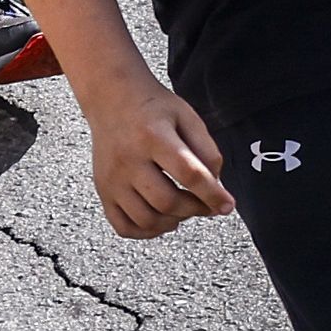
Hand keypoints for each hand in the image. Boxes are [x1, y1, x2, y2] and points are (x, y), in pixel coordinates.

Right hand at [74, 73, 232, 237]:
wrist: (112, 99)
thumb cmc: (155, 109)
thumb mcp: (187, 116)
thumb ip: (206, 150)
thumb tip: (216, 187)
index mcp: (153, 136)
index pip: (188, 174)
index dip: (212, 194)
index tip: (227, 206)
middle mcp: (128, 160)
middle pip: (166, 201)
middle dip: (195, 209)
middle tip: (207, 204)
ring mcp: (111, 179)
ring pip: (146, 219)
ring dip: (173, 222)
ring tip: (185, 210)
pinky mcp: (102, 191)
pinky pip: (123, 226)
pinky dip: (147, 231)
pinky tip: (162, 219)